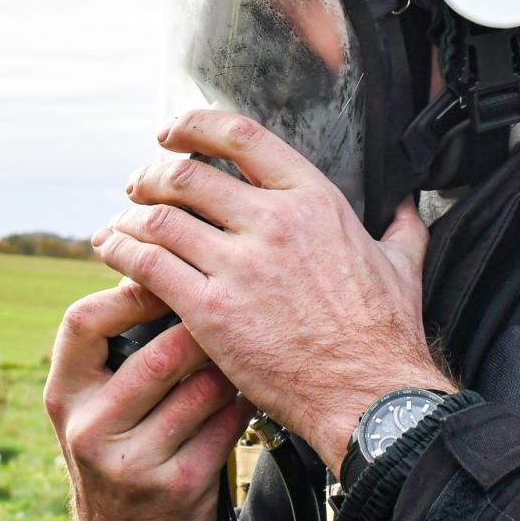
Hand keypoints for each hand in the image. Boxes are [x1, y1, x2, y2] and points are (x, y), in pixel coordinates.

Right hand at [43, 279, 252, 520]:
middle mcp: (89, 428)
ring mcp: (133, 462)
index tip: (165, 275)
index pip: (83, 321)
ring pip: (200, 388)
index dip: (128, 291)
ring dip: (228, 365)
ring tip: (244, 348)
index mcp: (64, 395)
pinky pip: (225, 423)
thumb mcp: (92, 408)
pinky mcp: (177, 486)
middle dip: (201, 329)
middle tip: (231, 308)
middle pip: (158, 354)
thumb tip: (162, 270)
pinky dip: (242, 402)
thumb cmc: (118, 453)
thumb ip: (113, 352)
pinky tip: (248, 392)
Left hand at [93, 109, 454, 468]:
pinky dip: (122, 251)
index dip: (196, 126)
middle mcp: (273, 222)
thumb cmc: (386, 334)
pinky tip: (112, 250)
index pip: (242, 137)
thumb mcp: (402, 265)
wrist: (370, 394)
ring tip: (122, 222)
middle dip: (153, 175)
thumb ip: (401, 228)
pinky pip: (148, 265)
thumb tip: (407, 207)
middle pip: (188, 176)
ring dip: (132, 216)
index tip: (173, 133)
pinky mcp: (210, 311)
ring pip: (160, 218)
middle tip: (139, 184)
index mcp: (314, 200)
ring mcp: (238, 266)